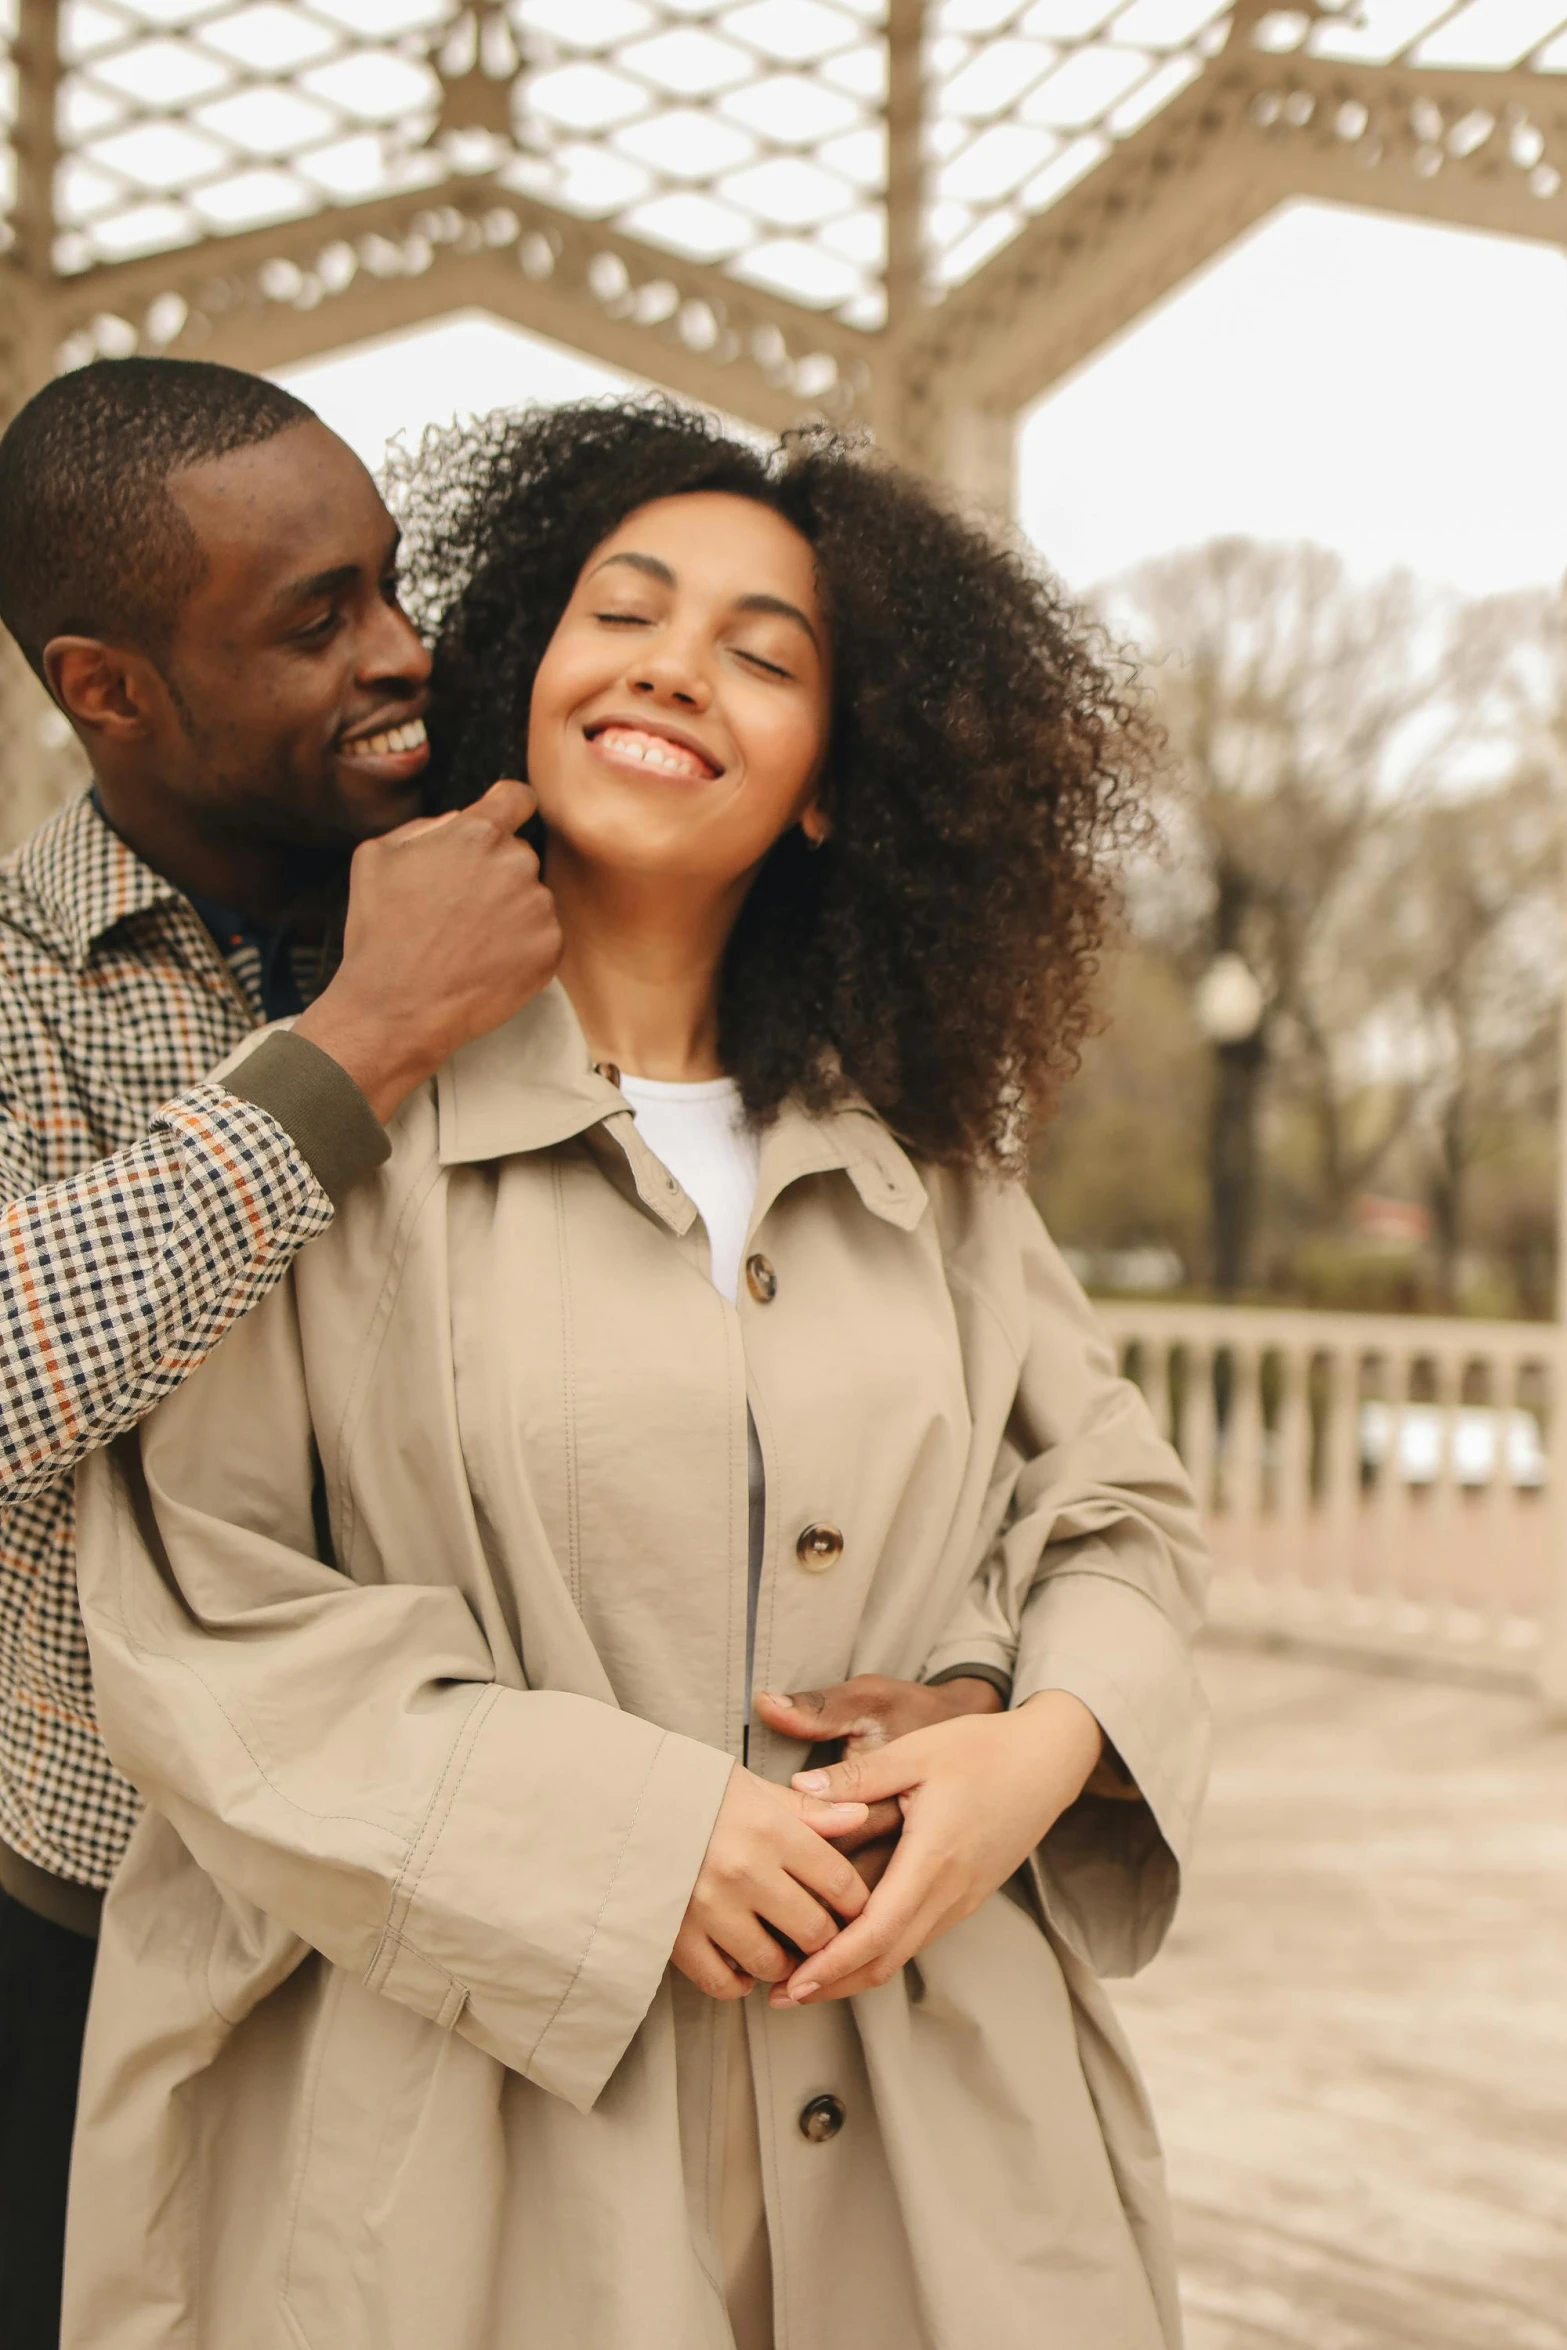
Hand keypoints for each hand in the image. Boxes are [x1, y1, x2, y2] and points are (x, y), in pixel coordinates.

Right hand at [294, 778, 561, 1122]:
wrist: (396, 1008)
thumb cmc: (380, 934)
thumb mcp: (376, 857)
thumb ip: (424, 827)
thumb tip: (457, 820)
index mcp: (477, 833)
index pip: (516, 797)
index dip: (508, 808)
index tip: (503, 821)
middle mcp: (516, 863)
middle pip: (518, 852)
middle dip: (494, 871)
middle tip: (458, 908)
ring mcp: (538, 907)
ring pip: (530, 895)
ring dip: (508, 910)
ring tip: (466, 941)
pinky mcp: (550, 949)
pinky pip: (541, 935)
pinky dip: (520, 946)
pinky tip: (484, 962)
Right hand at [672, 1767, 870, 2001]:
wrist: (618, 1800)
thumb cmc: (693, 1790)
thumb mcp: (753, 1787)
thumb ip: (809, 1810)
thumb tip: (860, 1816)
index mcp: (769, 1829)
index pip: (840, 1882)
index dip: (857, 1903)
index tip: (855, 1910)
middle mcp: (743, 1870)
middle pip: (814, 1931)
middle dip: (825, 1940)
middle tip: (820, 1935)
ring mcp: (708, 1907)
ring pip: (771, 1963)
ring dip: (784, 1965)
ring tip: (781, 1949)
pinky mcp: (675, 1934)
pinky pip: (721, 1983)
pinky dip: (738, 1983)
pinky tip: (742, 1966)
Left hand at [766, 1689, 1102, 2008]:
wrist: (1048, 1761)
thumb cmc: (984, 1750)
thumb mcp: (917, 1751)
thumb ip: (857, 1775)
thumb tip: (800, 1790)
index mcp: (933, 1857)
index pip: (877, 1931)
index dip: (832, 1963)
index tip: (792, 1982)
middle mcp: (950, 1891)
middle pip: (886, 1959)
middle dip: (832, 1984)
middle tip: (781, 1996)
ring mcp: (962, 1899)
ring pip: (902, 1954)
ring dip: (853, 1974)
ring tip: (805, 1980)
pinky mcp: (966, 1897)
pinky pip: (918, 1937)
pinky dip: (879, 1952)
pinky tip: (851, 1946)